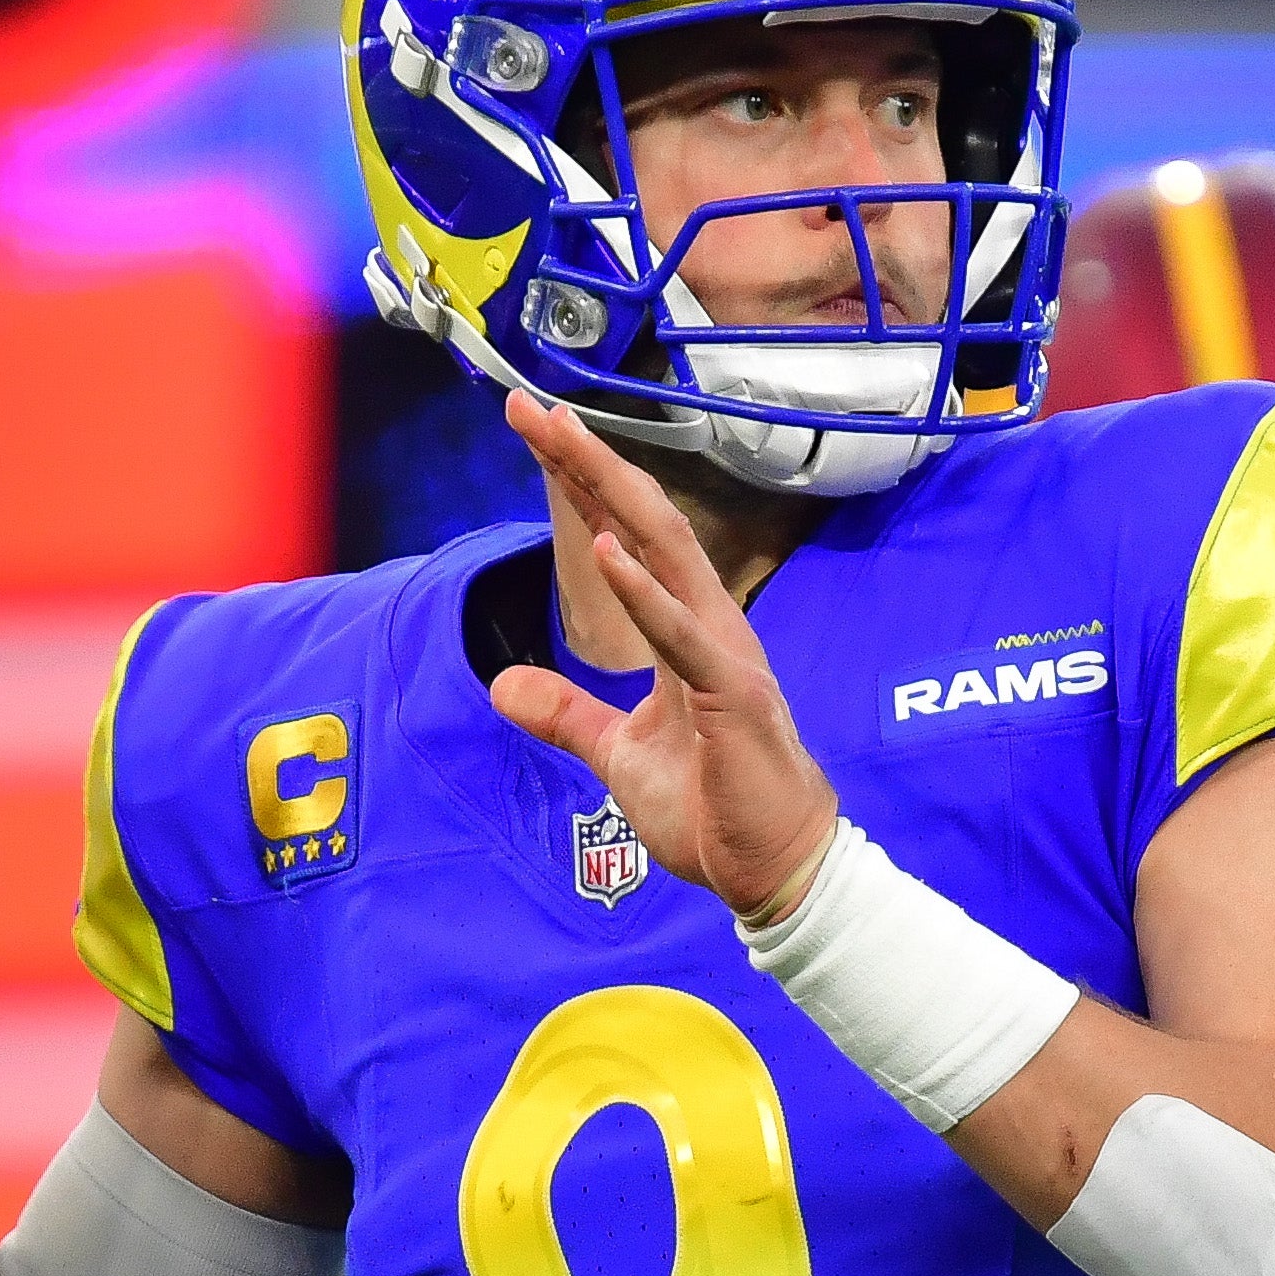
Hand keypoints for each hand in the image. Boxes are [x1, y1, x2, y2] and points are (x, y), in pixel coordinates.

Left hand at [486, 394, 841, 923]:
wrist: (772, 870)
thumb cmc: (713, 811)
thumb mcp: (618, 755)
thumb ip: (567, 713)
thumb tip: (502, 688)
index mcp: (684, 629)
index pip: (624, 536)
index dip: (578, 481)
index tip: (532, 428)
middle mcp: (708, 624)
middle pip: (642, 521)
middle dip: (585, 460)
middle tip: (529, 405)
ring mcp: (724, 654)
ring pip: (665, 553)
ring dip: (610, 493)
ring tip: (562, 440)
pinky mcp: (731, 696)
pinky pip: (682, 636)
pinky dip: (643, 592)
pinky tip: (605, 552)